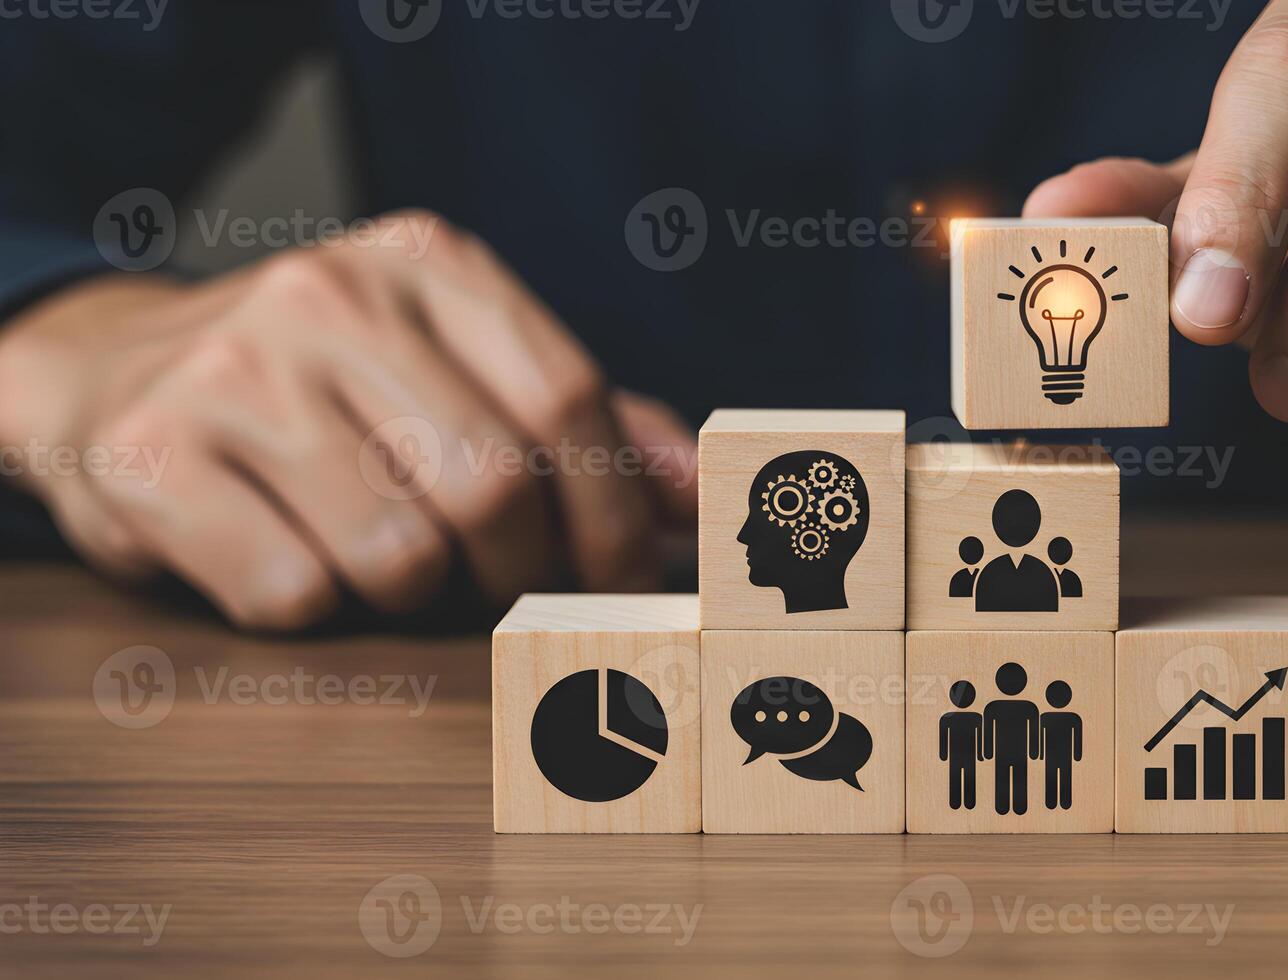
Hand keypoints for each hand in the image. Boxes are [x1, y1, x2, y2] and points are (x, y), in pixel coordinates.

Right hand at [0, 212, 695, 629]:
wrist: (106, 377)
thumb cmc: (320, 390)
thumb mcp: (450, 365)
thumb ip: (580, 422)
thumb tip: (693, 497)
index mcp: (424, 264)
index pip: (569, 398)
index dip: (613, 514)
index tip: (624, 577)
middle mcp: (329, 297)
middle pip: (495, 486)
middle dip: (519, 571)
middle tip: (502, 590)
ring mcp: (233, 372)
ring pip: (398, 555)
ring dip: (411, 594)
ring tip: (378, 560)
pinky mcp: (148, 456)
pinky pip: (294, 592)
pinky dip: (313, 608)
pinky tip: (287, 559)